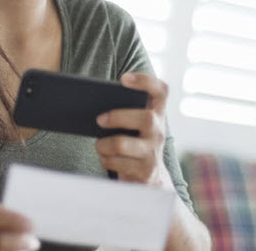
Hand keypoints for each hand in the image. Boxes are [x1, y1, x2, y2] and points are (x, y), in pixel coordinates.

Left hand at [95, 73, 172, 187]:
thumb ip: (125, 111)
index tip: (123, 78)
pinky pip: (118, 164)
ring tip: (99, 144)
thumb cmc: (134, 141)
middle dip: (117, 117)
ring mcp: (153, 153)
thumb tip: (94, 104)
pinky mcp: (145, 172)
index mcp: (157, 113)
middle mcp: (159, 131)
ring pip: (123, 144)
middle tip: (99, 119)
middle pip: (146, 118)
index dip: (145, 81)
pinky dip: (106, 160)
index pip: (161, 91)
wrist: (149, 176)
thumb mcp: (134, 124)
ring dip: (104, 144)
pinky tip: (105, 158)